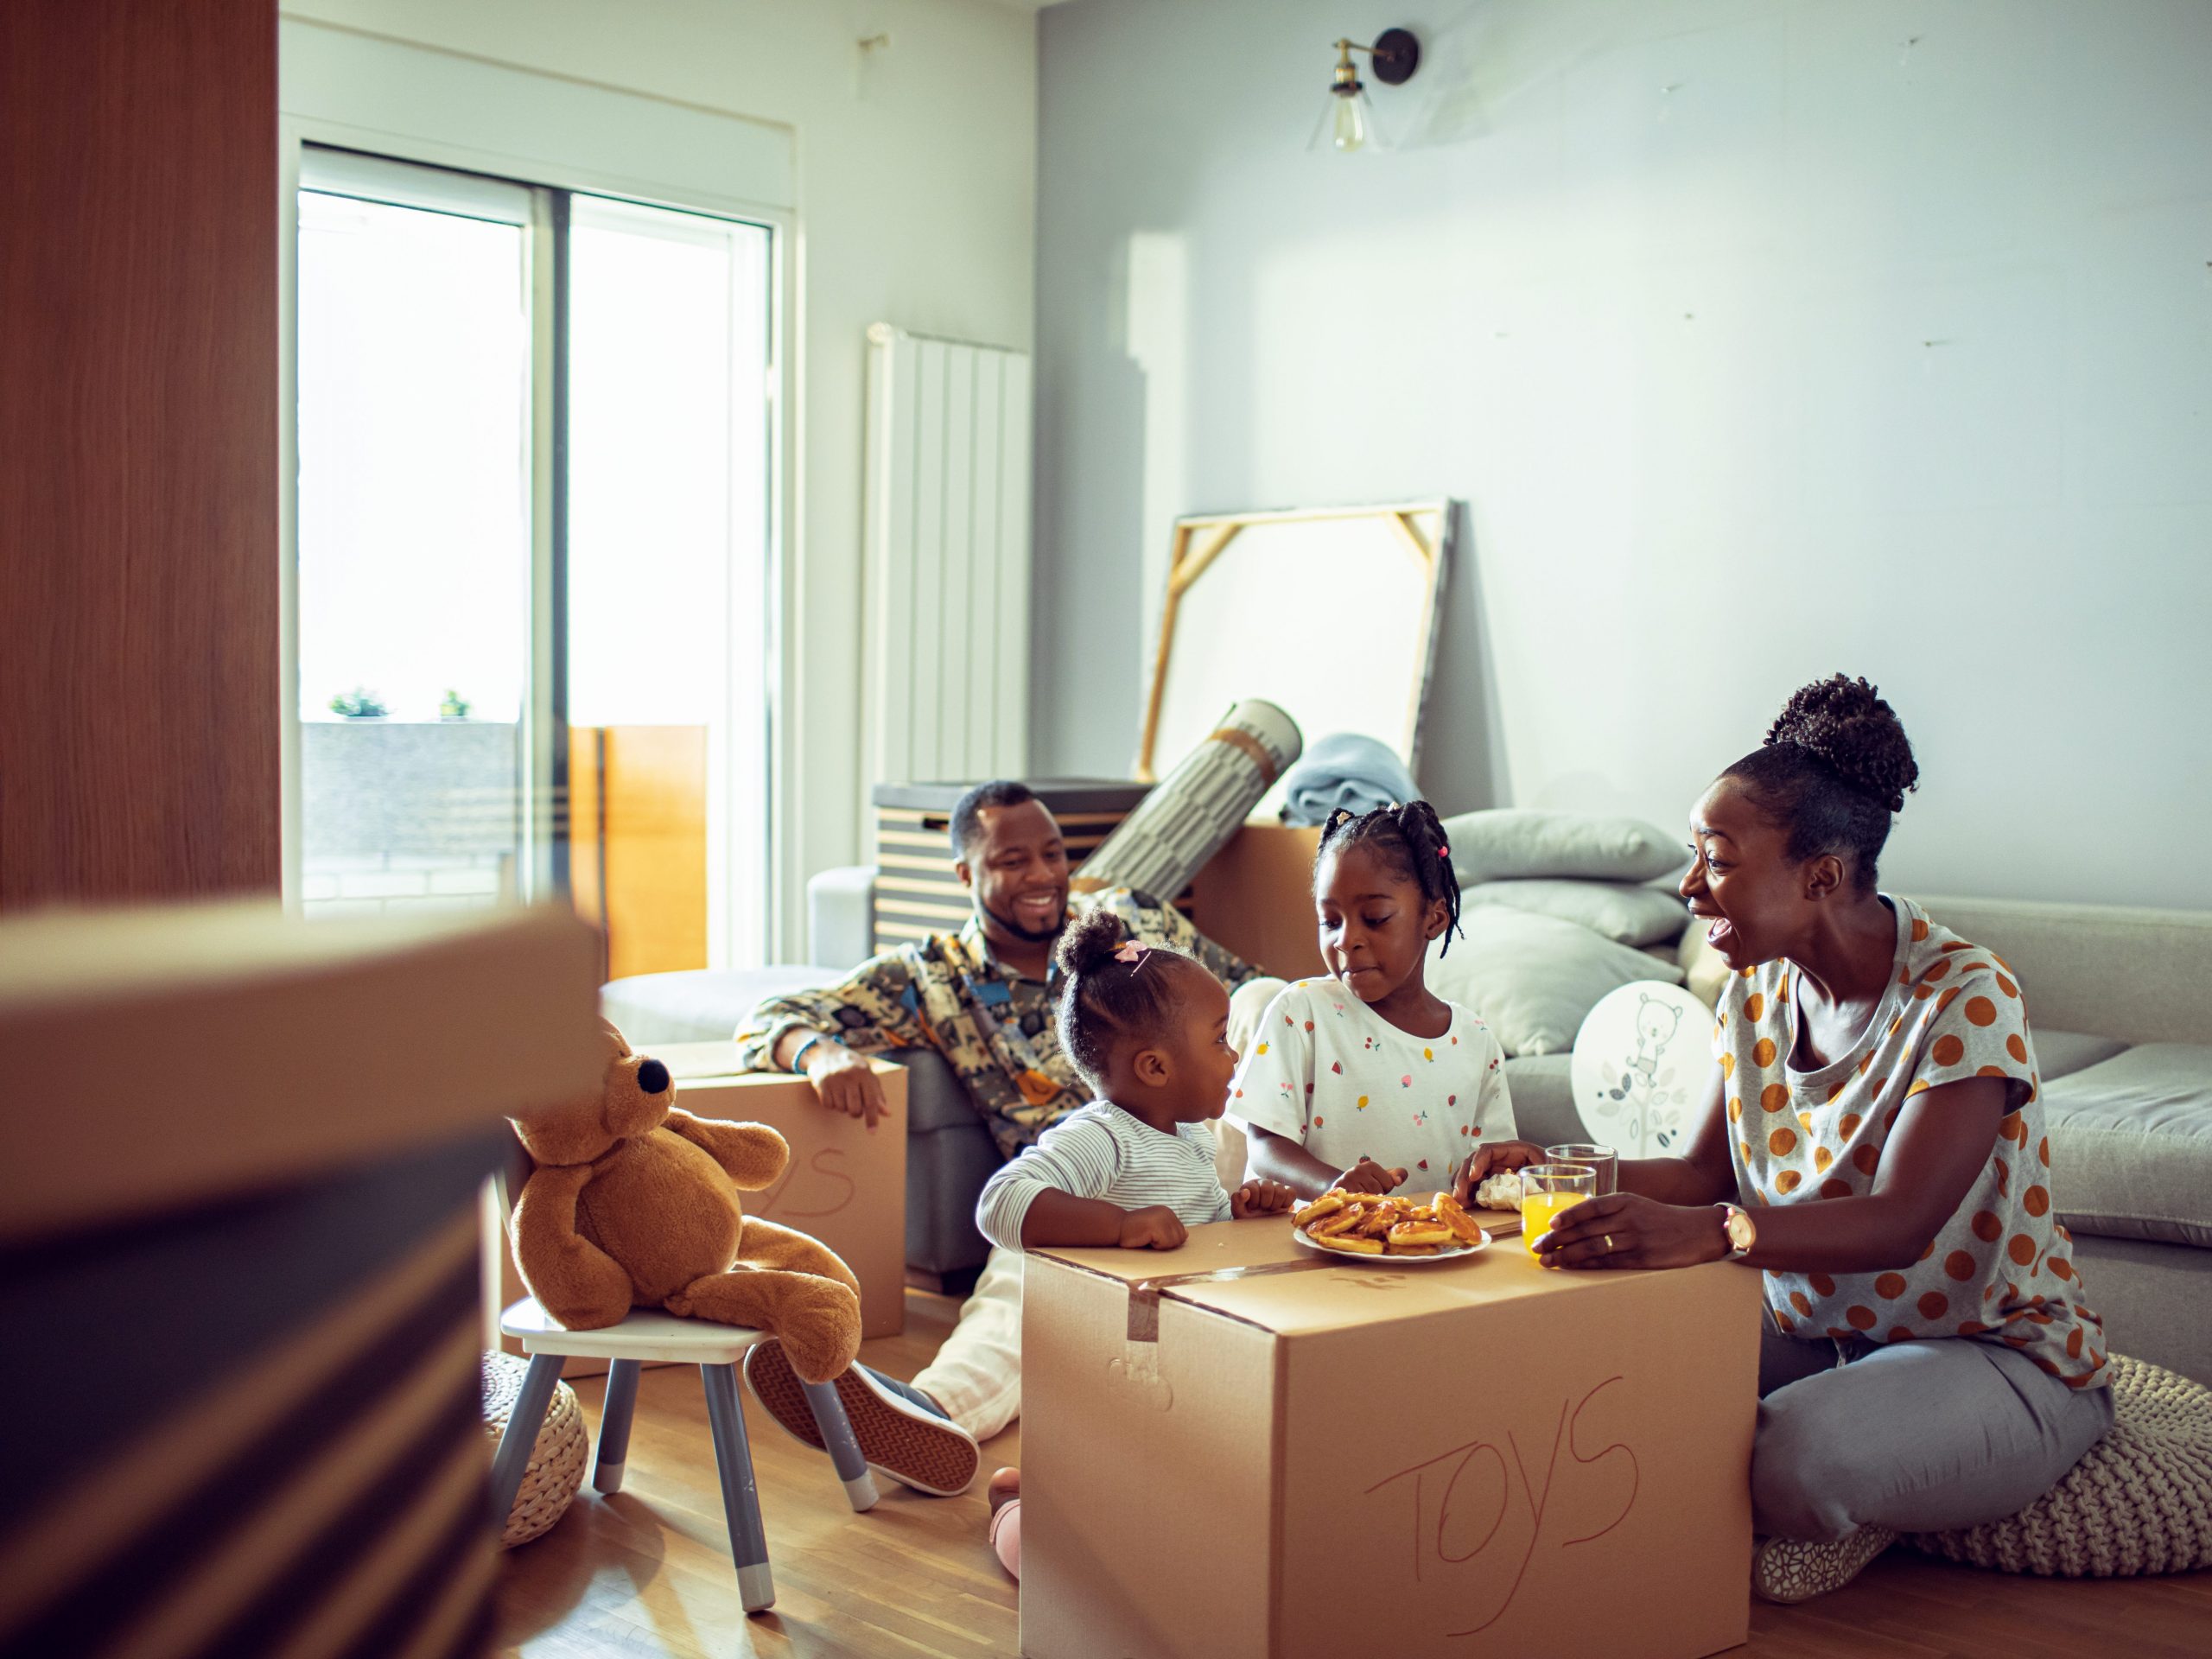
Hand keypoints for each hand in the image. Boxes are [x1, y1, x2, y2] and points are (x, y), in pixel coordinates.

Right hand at [803, 1042, 890, 1129]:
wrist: (825, 1051)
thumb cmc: (851, 1066)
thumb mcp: (867, 1075)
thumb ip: (877, 1094)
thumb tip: (887, 1113)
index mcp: (865, 1073)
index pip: (871, 1101)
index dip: (872, 1118)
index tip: (872, 1132)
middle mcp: (850, 1076)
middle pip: (855, 1109)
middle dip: (855, 1112)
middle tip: (853, 1105)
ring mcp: (835, 1079)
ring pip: (841, 1108)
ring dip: (842, 1106)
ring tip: (841, 1095)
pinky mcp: (821, 1082)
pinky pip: (827, 1105)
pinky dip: (830, 1104)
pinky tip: (831, 1093)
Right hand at [1118, 1205, 1188, 1249]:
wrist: (1116, 1227)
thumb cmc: (1134, 1232)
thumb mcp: (1155, 1229)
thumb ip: (1169, 1230)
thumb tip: (1187, 1234)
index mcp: (1168, 1212)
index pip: (1182, 1234)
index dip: (1168, 1241)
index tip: (1152, 1236)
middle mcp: (1167, 1212)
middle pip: (1180, 1238)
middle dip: (1165, 1244)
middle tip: (1149, 1238)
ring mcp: (1162, 1218)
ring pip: (1174, 1242)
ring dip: (1160, 1245)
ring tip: (1146, 1238)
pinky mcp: (1156, 1226)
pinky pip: (1165, 1244)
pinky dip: (1155, 1246)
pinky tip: (1144, 1238)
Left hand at [1231, 1179, 1296, 1218]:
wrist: (1259, 1224)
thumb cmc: (1247, 1216)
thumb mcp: (1238, 1210)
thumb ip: (1237, 1200)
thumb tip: (1245, 1192)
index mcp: (1251, 1185)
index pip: (1254, 1188)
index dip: (1253, 1201)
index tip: (1252, 1208)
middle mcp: (1264, 1183)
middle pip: (1268, 1188)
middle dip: (1264, 1203)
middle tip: (1262, 1209)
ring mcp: (1276, 1187)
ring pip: (1280, 1191)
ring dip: (1275, 1204)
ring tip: (1271, 1209)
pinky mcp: (1287, 1193)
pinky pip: (1291, 1192)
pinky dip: (1287, 1202)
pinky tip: (1281, 1208)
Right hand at [1334, 1157, 1407, 1195]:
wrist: (1341, 1189)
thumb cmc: (1366, 1184)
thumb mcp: (1382, 1177)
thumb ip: (1397, 1175)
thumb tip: (1398, 1181)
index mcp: (1371, 1165)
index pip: (1389, 1183)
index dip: (1385, 1189)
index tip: (1376, 1188)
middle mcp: (1358, 1169)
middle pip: (1378, 1191)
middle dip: (1376, 1197)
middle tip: (1367, 1194)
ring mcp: (1348, 1179)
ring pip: (1367, 1198)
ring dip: (1367, 1202)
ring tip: (1361, 1198)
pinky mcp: (1340, 1190)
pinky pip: (1356, 1202)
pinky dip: (1358, 1205)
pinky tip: (1355, 1202)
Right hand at [1451, 1139, 1548, 1205]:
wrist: (1561, 1174)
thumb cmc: (1556, 1169)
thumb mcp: (1549, 1171)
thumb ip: (1540, 1179)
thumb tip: (1530, 1192)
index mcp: (1514, 1149)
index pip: (1488, 1150)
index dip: (1478, 1162)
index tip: (1473, 1176)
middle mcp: (1501, 1157)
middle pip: (1474, 1161)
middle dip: (1464, 1178)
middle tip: (1459, 1196)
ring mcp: (1496, 1167)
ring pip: (1471, 1172)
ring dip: (1463, 1186)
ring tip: (1459, 1202)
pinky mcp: (1494, 1179)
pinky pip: (1477, 1183)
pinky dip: (1470, 1193)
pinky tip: (1467, 1203)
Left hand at [1533, 1192, 1730, 1270]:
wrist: (1699, 1231)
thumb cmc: (1661, 1218)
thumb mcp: (1637, 1205)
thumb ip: (1610, 1209)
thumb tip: (1574, 1219)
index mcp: (1625, 1201)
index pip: (1590, 1207)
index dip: (1567, 1216)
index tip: (1549, 1224)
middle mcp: (1629, 1218)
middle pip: (1586, 1229)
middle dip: (1557, 1239)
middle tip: (1537, 1247)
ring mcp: (1636, 1240)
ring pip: (1593, 1247)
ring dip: (1566, 1255)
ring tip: (1548, 1261)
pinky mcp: (1643, 1259)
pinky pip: (1609, 1263)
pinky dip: (1588, 1266)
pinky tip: (1573, 1269)